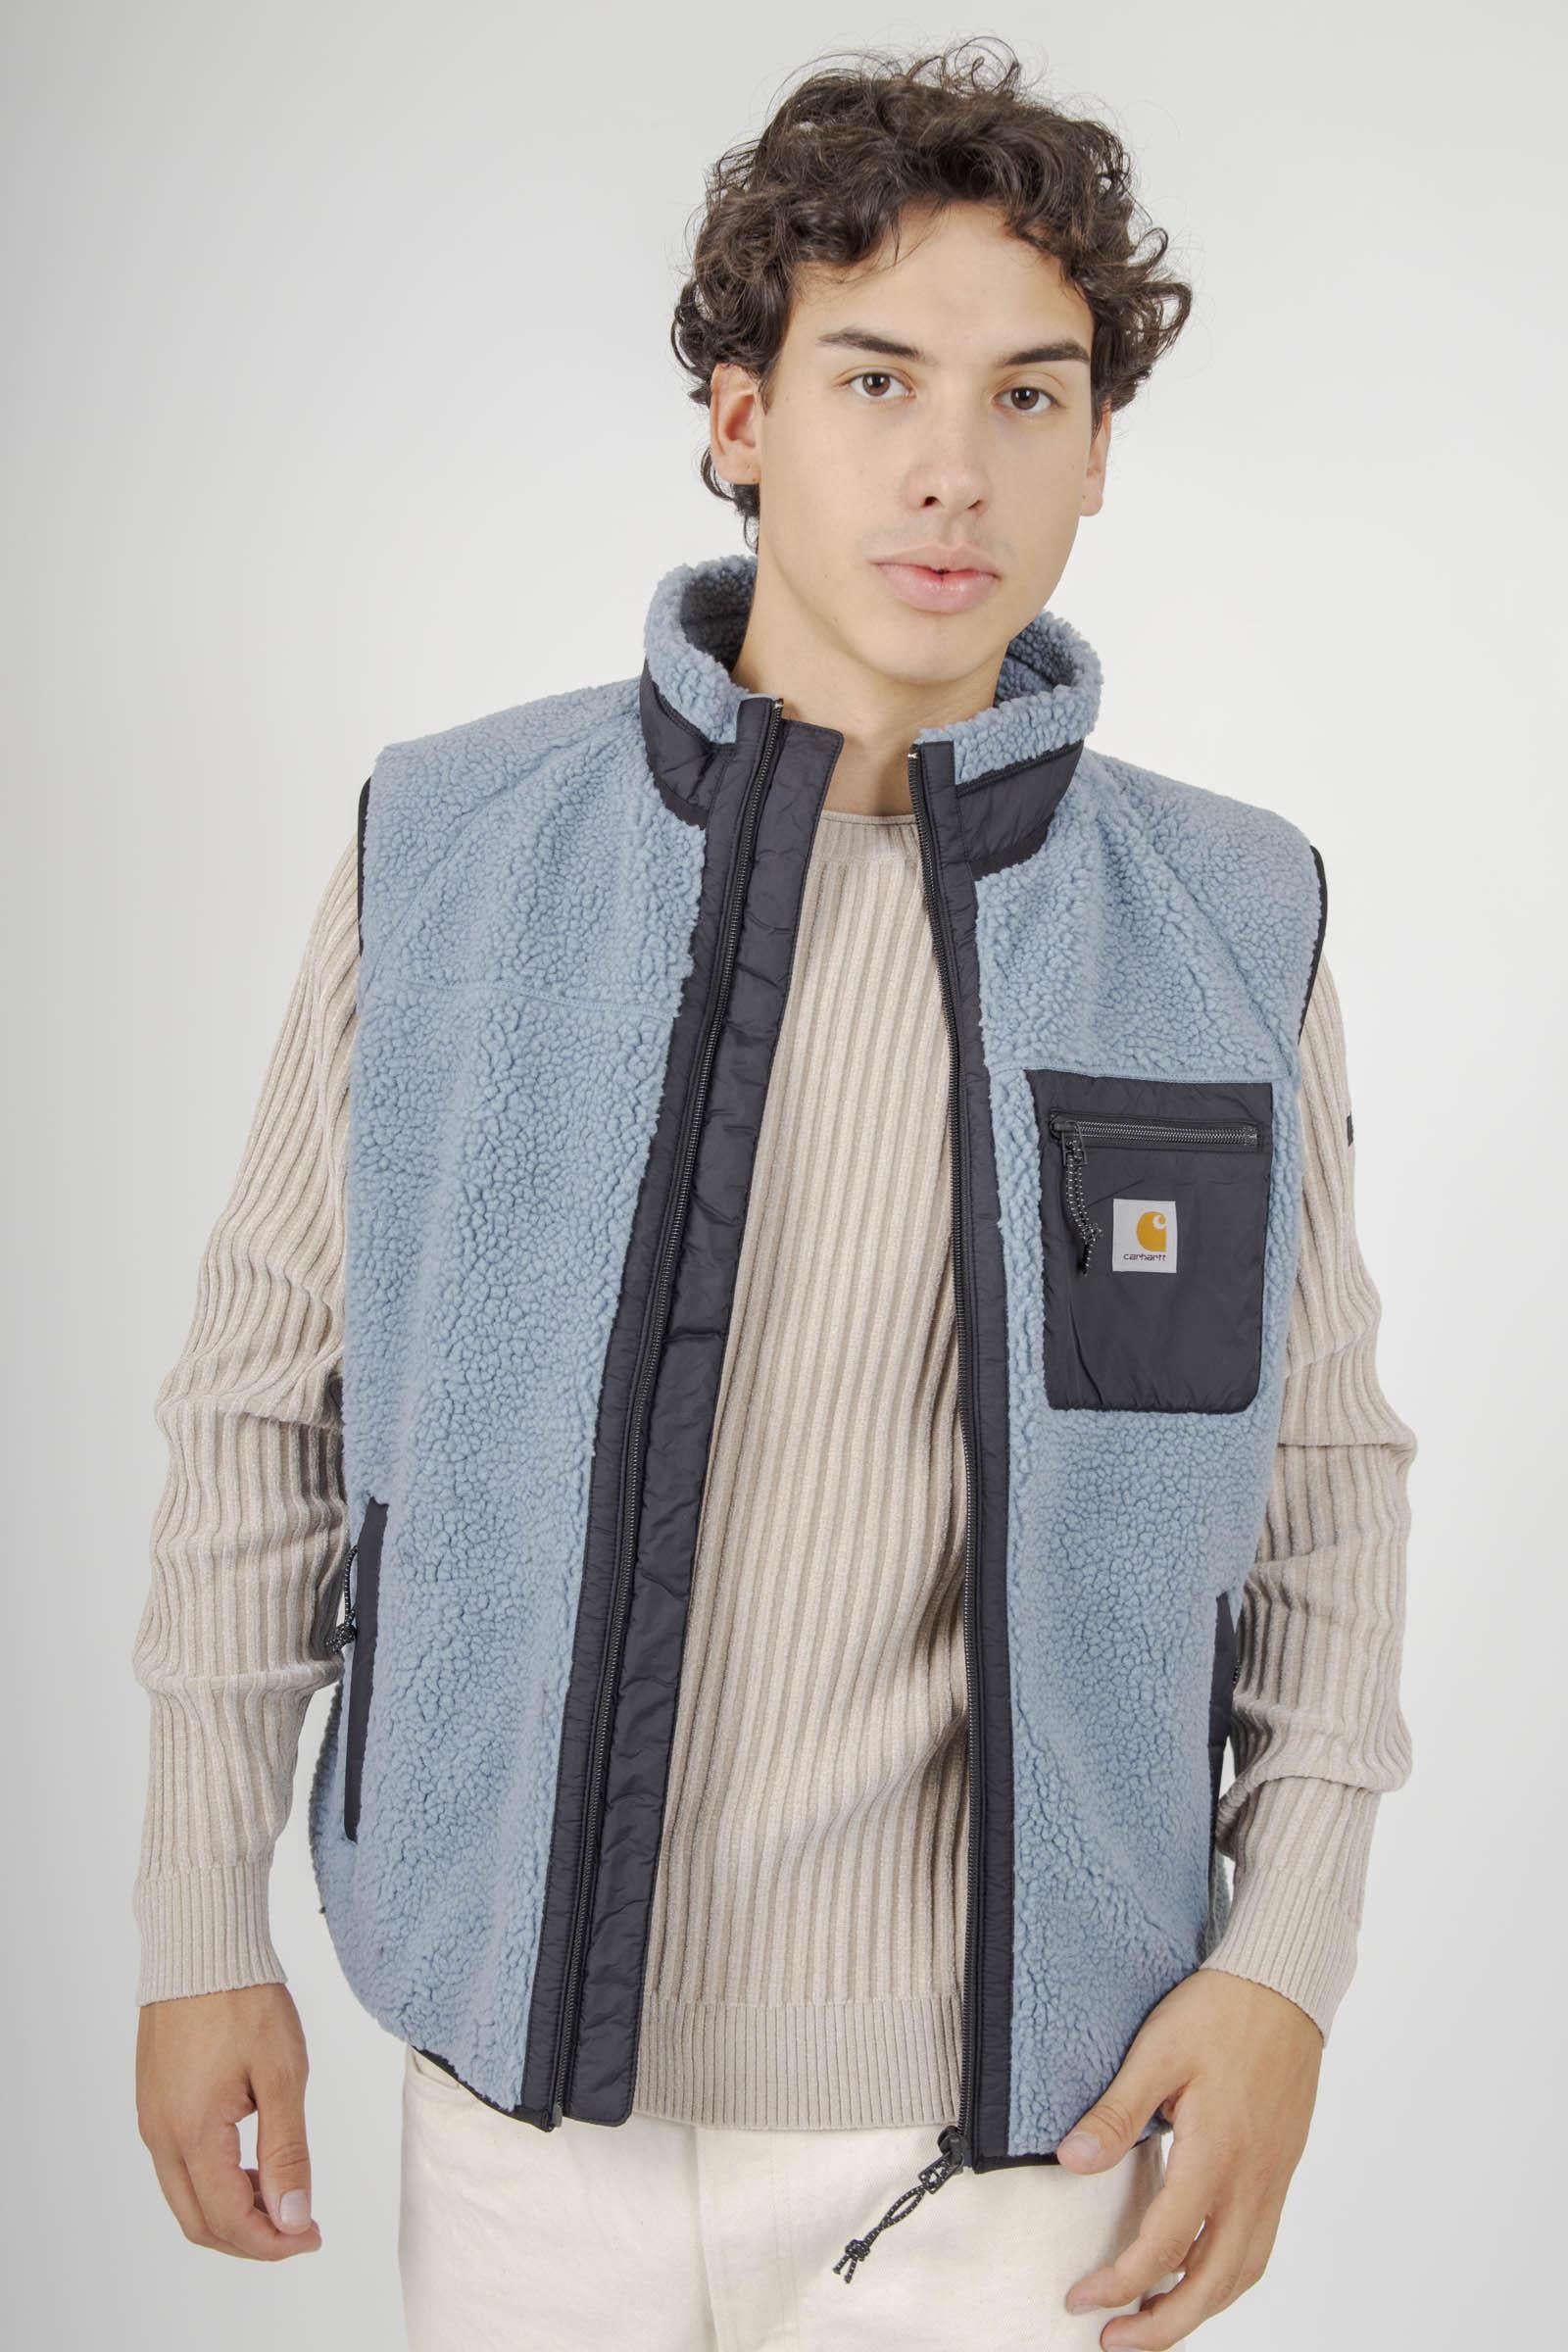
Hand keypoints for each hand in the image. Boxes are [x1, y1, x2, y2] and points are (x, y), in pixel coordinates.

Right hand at [135, 1982, 321, 2258]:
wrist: (201, 1945)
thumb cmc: (244, 1999)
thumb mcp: (282, 2073)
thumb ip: (287, 2151)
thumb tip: (292, 2217)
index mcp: (192, 2133)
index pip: (229, 2220)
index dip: (273, 2241)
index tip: (313, 2235)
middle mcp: (161, 2136)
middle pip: (199, 2222)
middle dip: (252, 2238)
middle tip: (301, 2227)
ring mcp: (152, 2120)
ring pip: (186, 2197)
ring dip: (233, 2211)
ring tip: (284, 2193)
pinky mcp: (153, 2102)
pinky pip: (179, 2166)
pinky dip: (216, 2182)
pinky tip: (253, 2162)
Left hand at [1055, 1968, 1322, 2346]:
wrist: (1284, 1985)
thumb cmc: (1220, 2011)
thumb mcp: (1157, 2051)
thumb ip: (1116, 2112)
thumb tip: (1071, 2161)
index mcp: (1216, 2154)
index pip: (1164, 2245)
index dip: (1119, 2282)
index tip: (1080, 2297)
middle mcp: (1251, 2180)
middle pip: (1211, 2285)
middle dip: (1162, 2326)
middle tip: (1113, 2342)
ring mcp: (1272, 2179)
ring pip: (1242, 2274)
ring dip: (1198, 2309)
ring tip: (1152, 2321)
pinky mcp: (1280, 2170)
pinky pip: (1259, 2247)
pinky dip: (1226, 2278)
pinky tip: (1198, 2275)